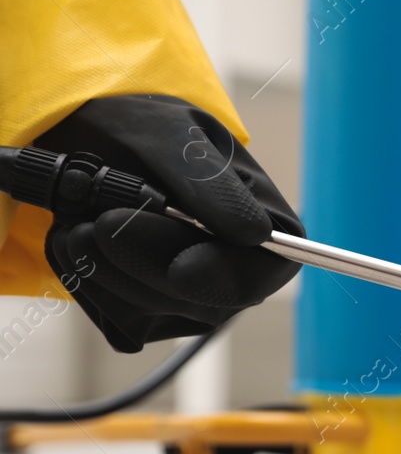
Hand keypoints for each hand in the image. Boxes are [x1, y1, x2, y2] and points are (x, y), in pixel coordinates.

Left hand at [37, 95, 303, 352]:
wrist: (88, 146)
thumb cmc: (140, 132)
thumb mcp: (171, 134)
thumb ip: (209, 181)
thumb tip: (255, 233)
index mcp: (265, 225)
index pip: (265, 270)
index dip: (225, 277)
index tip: (180, 269)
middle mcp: (235, 272)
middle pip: (199, 298)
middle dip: (140, 258)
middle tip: (99, 218)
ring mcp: (191, 302)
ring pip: (149, 310)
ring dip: (101, 265)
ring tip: (83, 217)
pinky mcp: (147, 319)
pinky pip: (117, 321)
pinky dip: (87, 281)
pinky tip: (82, 241)